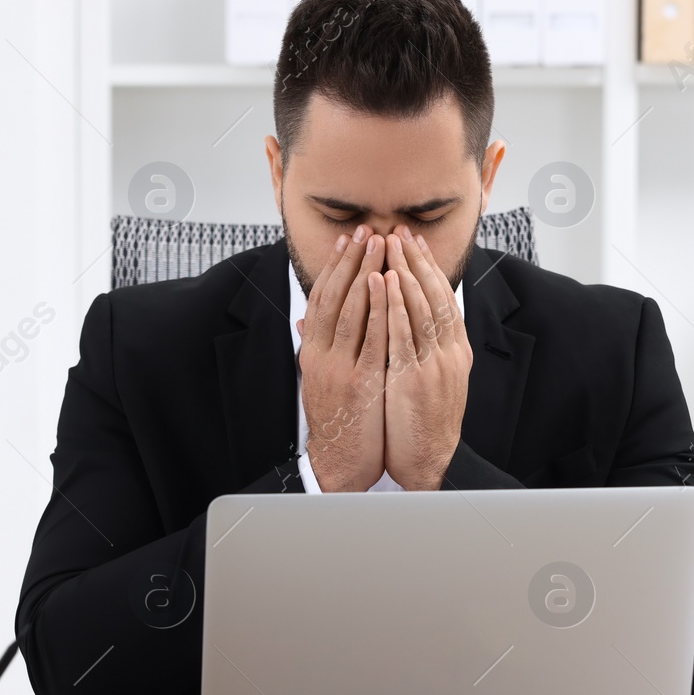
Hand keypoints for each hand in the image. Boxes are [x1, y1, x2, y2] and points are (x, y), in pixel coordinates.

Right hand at [298, 226, 387, 491]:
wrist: (337, 463)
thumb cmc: (335, 420)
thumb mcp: (318, 379)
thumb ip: (315, 346)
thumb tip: (306, 318)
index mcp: (312, 353)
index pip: (322, 299)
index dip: (335, 267)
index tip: (348, 240)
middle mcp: (322, 356)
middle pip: (336, 298)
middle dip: (352, 261)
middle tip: (367, 231)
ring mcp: (341, 369)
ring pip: (352, 312)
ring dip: (366, 275)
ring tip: (380, 246)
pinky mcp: (361, 383)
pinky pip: (373, 339)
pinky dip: (380, 310)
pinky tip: (387, 286)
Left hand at [382, 227, 471, 490]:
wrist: (428, 460)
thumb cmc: (423, 421)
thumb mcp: (427, 378)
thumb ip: (417, 347)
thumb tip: (404, 320)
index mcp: (455, 351)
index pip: (443, 298)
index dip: (428, 268)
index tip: (414, 242)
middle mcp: (449, 353)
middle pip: (434, 296)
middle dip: (416, 261)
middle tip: (400, 232)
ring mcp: (435, 365)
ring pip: (421, 309)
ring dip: (404, 275)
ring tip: (390, 248)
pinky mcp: (415, 379)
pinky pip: (403, 336)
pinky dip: (393, 307)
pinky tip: (383, 286)